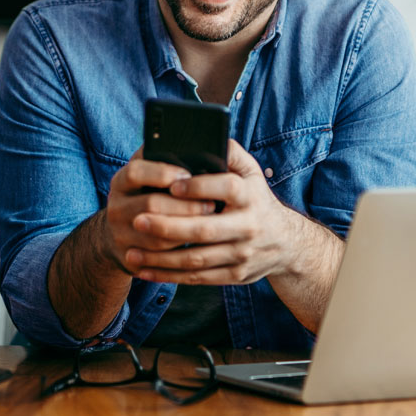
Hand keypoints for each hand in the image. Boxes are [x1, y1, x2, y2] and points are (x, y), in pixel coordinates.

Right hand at [102, 149, 216, 272]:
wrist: (118, 235)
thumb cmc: (146, 196)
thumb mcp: (148, 175)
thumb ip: (163, 160)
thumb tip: (198, 147)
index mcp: (121, 182)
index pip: (136, 172)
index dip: (162, 173)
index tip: (187, 174)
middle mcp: (116, 207)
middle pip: (151, 204)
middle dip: (185, 205)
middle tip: (211, 204)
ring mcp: (120, 234)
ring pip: (157, 235)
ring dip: (187, 229)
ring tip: (210, 223)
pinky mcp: (129, 258)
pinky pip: (158, 258)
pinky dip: (180, 251)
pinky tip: (198, 243)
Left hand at [124, 139, 300, 284]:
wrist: (285, 243)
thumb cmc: (256, 199)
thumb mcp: (252, 172)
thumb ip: (231, 153)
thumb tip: (209, 137)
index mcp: (250, 195)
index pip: (226, 188)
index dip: (199, 186)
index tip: (172, 184)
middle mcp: (248, 226)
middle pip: (205, 229)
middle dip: (168, 226)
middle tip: (137, 220)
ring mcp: (242, 254)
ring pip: (196, 260)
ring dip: (161, 258)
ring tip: (131, 252)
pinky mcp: (235, 275)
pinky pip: (197, 278)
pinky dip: (169, 276)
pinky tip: (145, 271)